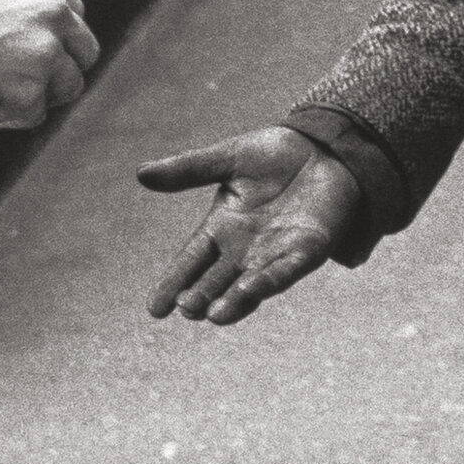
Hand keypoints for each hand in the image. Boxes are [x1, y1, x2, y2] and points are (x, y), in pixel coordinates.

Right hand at [0, 0, 99, 127]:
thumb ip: (20, 6)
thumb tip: (55, 42)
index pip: (72, 15)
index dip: (54, 40)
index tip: (28, 54)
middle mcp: (48, 8)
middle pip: (83, 52)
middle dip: (58, 70)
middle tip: (18, 82)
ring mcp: (44, 50)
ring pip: (67, 86)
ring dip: (35, 96)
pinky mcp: (31, 92)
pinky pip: (35, 115)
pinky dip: (9, 118)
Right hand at [138, 125, 360, 323]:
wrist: (322, 148)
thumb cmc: (273, 155)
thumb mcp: (227, 159)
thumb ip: (188, 169)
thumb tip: (140, 173)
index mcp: (221, 229)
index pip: (191, 261)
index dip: (173, 283)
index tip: (154, 309)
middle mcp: (245, 249)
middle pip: (216, 280)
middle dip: (201, 296)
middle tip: (186, 308)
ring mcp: (275, 254)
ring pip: (249, 285)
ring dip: (233, 300)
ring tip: (214, 315)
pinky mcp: (306, 251)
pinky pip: (285, 271)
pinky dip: (268, 280)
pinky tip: (250, 289)